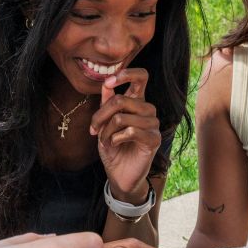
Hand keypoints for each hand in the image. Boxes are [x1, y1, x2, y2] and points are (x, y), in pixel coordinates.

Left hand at [90, 68, 161, 200]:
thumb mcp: (104, 123)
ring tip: (105, 140)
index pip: (141, 76)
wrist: (119, 174)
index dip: (125, 74)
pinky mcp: (154, 139)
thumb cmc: (113, 147)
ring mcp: (153, 124)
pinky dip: (116, 138)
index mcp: (137, 101)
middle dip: (100, 115)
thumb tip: (106, 83)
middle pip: (121, 100)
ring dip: (106, 131)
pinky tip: (115, 144)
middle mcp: (148, 110)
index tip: (109, 82)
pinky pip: (131, 131)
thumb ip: (107, 103)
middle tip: (93, 129)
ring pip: (122, 117)